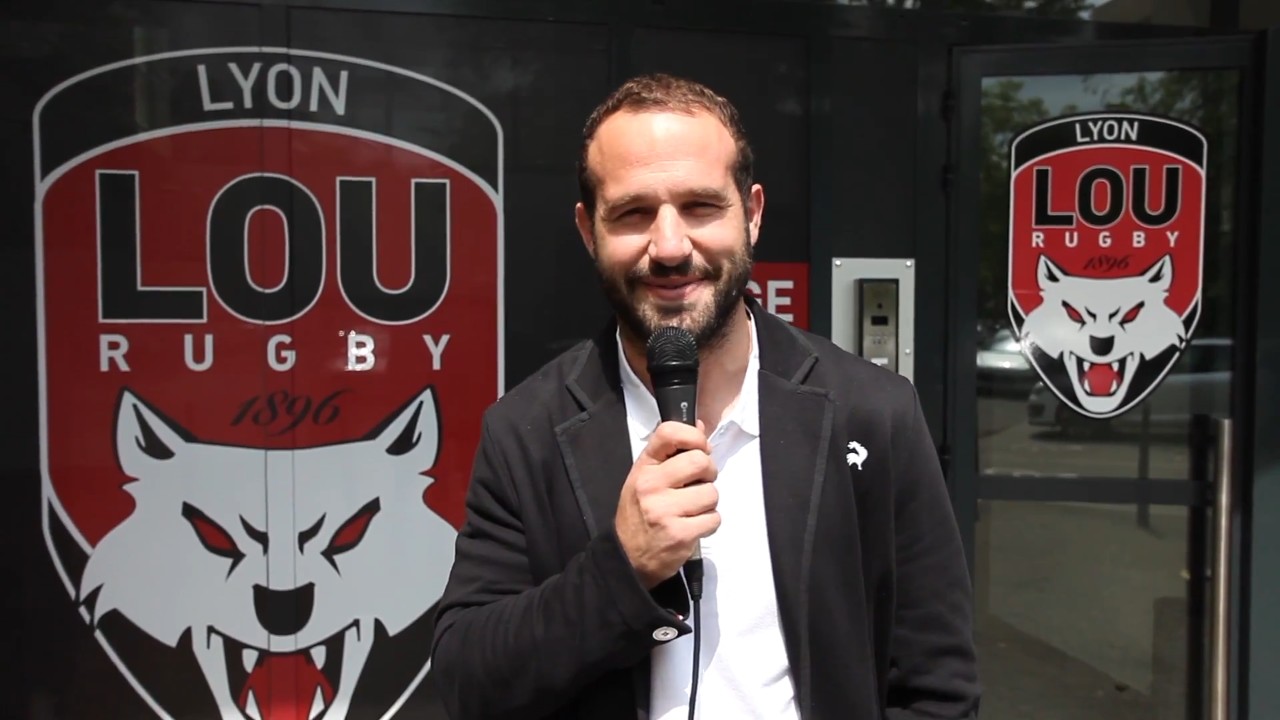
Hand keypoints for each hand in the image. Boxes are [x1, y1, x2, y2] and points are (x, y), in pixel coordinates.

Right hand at [615, 420, 719, 588]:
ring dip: (708, 503)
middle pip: (700, 461)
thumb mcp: (646, 477)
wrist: (627, 556)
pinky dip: (708, 523)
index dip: (694, 436)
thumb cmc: (640, 513)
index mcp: (644, 467)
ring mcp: (665, 510)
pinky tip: (692, 526)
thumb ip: (671, 454)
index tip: (700, 448)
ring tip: (691, 510)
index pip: (669, 432)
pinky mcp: (680, 534)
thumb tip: (700, 427)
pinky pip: (714, 518)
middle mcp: (651, 485)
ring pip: (712, 493)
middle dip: (709, 473)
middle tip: (699, 483)